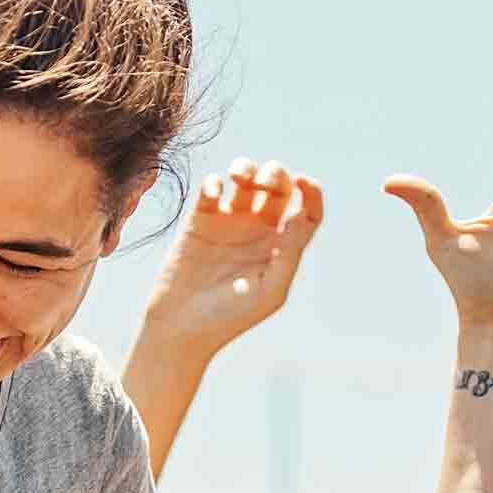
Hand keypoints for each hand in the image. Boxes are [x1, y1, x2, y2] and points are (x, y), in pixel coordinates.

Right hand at [138, 158, 325, 358]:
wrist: (181, 325)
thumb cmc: (230, 316)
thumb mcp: (269, 290)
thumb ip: (289, 253)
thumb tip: (301, 216)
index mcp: (281, 246)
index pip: (307, 210)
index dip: (311, 192)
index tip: (304, 182)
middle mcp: (259, 230)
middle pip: (277, 186)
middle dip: (275, 174)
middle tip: (264, 184)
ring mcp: (229, 222)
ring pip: (244, 178)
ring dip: (245, 168)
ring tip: (238, 177)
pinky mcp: (199, 220)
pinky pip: (211, 188)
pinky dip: (213, 182)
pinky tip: (213, 194)